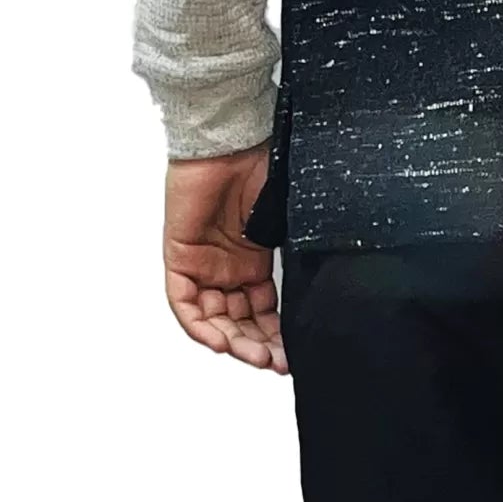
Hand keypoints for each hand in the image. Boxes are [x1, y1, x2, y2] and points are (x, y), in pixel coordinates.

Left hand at [162, 142, 285, 371]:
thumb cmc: (262, 166)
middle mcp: (228, 268)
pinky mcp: (179, 258)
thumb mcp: (287, 219)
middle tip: (278, 363)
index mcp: (254, 261)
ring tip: (258, 357)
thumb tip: (322, 286)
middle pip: (239, 322)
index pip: (263, 311)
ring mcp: (203, 265)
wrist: (232, 138)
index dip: (277, 335)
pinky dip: (201, 327)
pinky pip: (185, 305)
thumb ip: (295, 252)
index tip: (293, 353)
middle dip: (259, 346)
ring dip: (234, 342)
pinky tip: (223, 341)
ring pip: (213, 320)